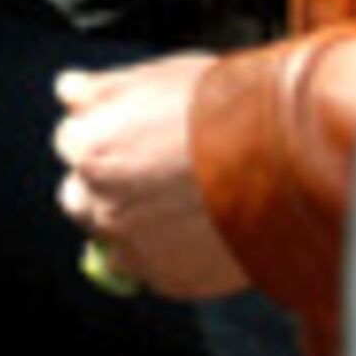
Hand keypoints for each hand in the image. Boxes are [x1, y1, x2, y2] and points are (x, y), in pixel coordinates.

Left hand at [51, 54, 249, 299]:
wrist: (289, 157)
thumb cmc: (226, 108)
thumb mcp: (157, 76)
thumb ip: (101, 90)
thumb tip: (67, 89)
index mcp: (90, 147)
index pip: (70, 141)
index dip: (104, 133)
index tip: (135, 134)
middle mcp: (100, 201)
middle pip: (78, 197)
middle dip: (106, 186)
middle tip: (152, 172)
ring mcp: (132, 246)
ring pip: (110, 239)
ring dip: (132, 224)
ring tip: (179, 204)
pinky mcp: (167, 278)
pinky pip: (150, 270)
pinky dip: (167, 254)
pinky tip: (199, 228)